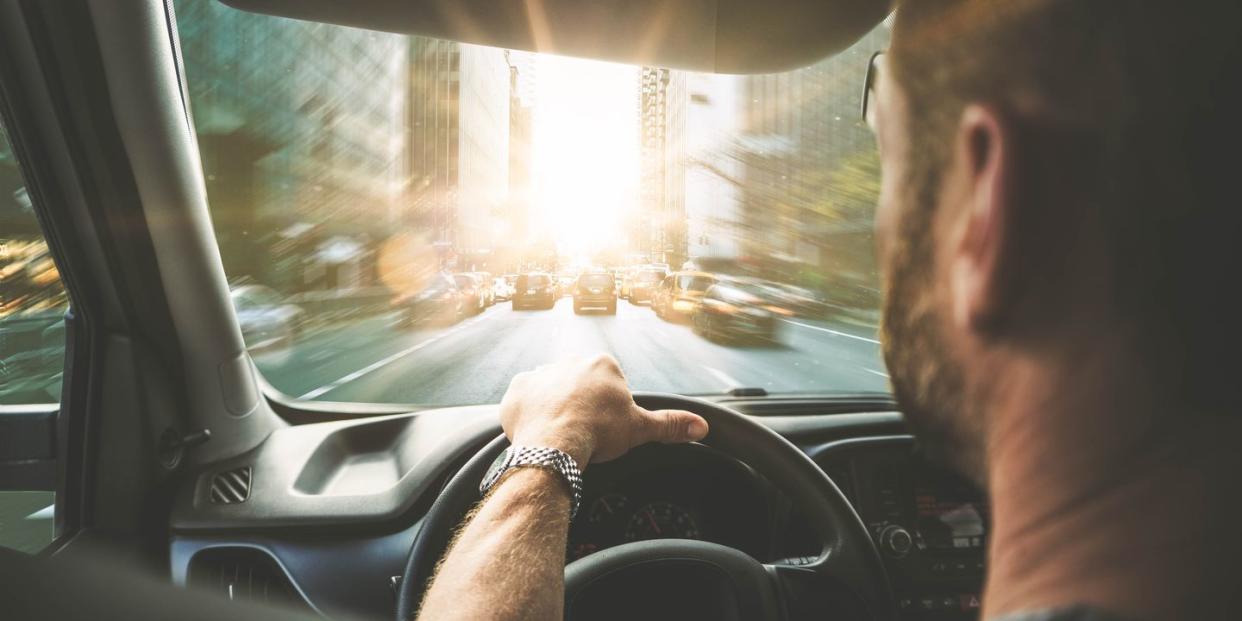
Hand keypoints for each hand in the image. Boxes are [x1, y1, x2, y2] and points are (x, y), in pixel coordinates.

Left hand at [499, 354, 708, 466]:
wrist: (555, 444)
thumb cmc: (598, 432)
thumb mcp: (640, 428)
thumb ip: (670, 424)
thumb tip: (701, 426)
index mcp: (602, 364)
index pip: (608, 383)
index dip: (608, 407)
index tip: (605, 426)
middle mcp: (569, 361)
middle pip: (579, 383)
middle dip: (581, 404)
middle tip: (583, 432)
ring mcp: (540, 374)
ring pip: (550, 390)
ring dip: (553, 407)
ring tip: (560, 434)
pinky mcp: (516, 390)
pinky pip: (523, 400)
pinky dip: (528, 414)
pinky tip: (537, 431)